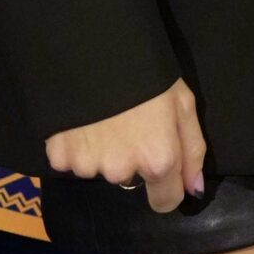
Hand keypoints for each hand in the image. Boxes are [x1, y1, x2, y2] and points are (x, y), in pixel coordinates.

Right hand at [43, 78, 205, 212]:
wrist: (95, 51)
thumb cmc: (149, 74)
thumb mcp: (183, 104)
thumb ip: (192, 150)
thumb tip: (194, 190)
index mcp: (158, 159)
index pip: (165, 201)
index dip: (166, 187)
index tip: (162, 171)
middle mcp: (122, 171)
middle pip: (130, 179)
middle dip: (132, 158)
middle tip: (131, 123)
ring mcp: (88, 166)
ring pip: (100, 168)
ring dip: (103, 151)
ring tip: (106, 117)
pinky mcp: (59, 158)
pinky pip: (72, 161)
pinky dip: (77, 146)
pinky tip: (84, 121)